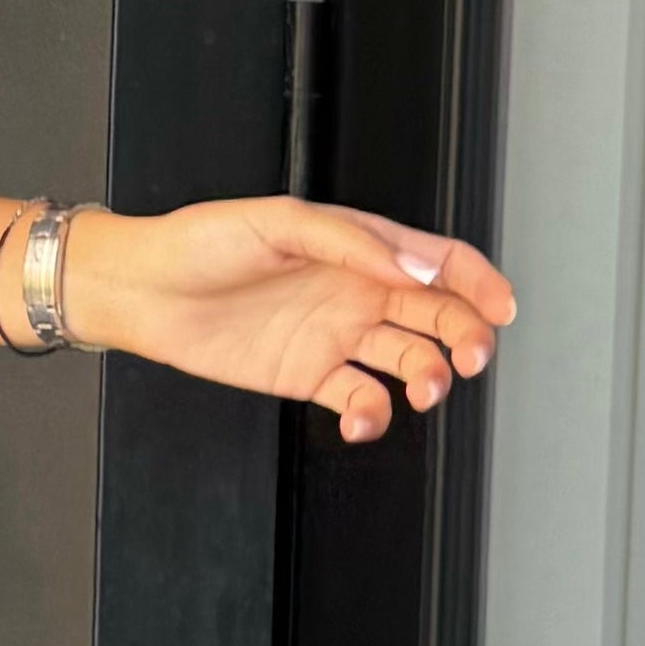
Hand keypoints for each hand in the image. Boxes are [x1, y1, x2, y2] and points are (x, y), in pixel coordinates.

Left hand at [70, 195, 513, 440]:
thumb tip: (411, 267)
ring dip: (428, 378)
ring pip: (409, 359)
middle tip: (470, 357)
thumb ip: (349, 243)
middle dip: (466, 335)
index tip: (502, 307)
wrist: (142, 291)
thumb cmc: (199, 242)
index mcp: (359, 245)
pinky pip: (361, 401)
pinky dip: (373, 416)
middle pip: (438, 313)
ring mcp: (336, 335)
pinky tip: (360, 422)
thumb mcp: (277, 223)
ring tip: (422, 390)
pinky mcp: (310, 376)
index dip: (477, 281)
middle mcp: (356, 290)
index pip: (438, 260)